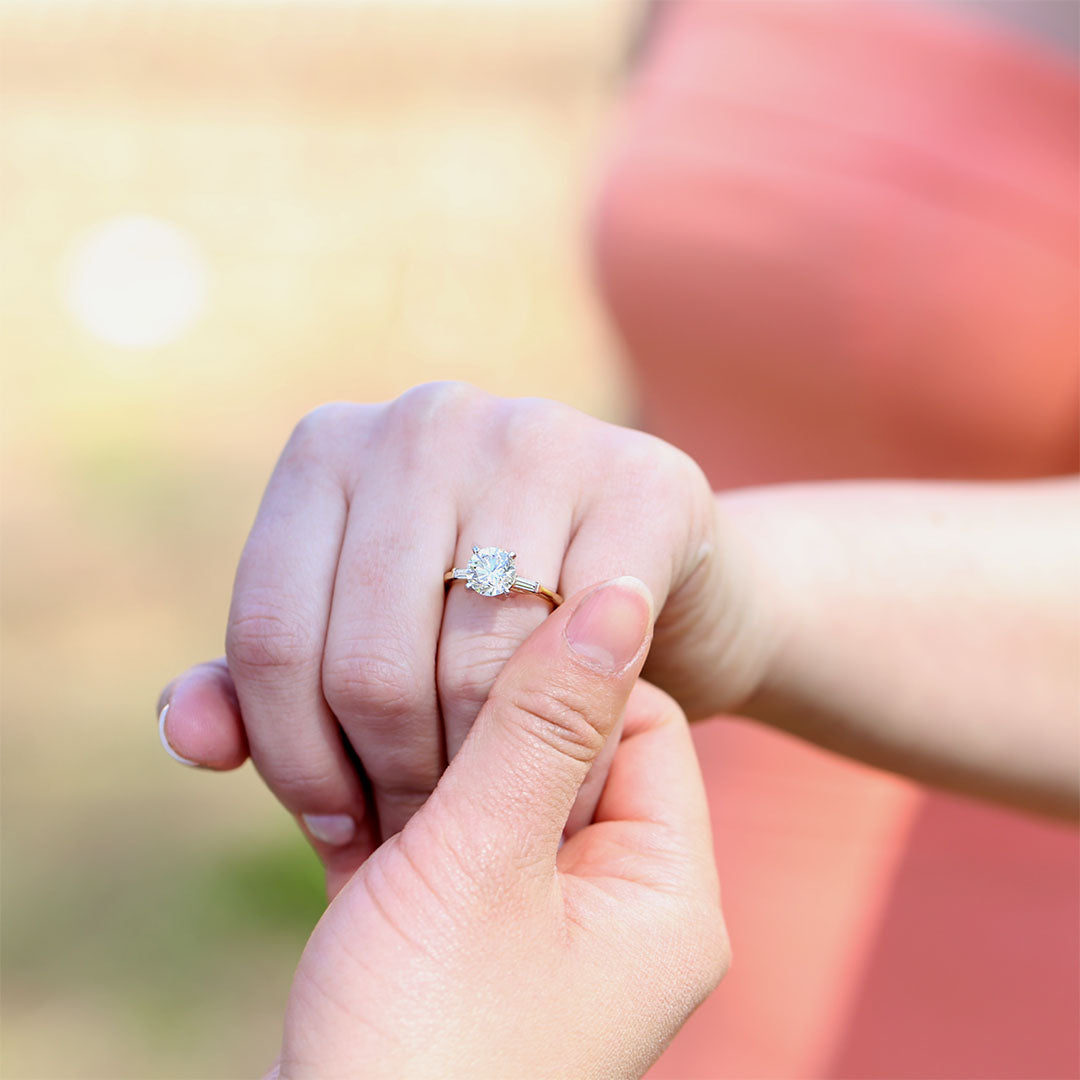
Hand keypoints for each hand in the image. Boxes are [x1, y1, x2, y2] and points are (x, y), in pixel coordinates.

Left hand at [158, 383, 767, 892]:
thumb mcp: (358, 643)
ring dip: (483, 779)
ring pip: (472, 668)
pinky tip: (575, 777)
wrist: (650, 577)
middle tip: (430, 836)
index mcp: (329, 448)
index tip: (339, 825)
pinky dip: (578, 744)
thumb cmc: (481, 618)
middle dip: (395, 782)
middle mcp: (424, 420)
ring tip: (495, 818)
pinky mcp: (642, 482)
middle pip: (368, 662)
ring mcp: (538, 437)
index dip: (295, 759)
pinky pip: (582, 659)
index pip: (268, 636)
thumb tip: (189, 741)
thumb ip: (263, 687)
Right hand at [268, 577, 728, 1078]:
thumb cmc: (419, 1049)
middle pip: (557, 749)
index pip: (641, 717)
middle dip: (467, 722)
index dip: (564, 674)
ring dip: (406, 767)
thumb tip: (622, 593)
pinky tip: (319, 800)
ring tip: (350, 771)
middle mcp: (605, 903)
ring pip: (479, 788)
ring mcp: (524, 921)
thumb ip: (544, 723)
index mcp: (659, 889)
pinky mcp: (450, 934)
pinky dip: (373, 812)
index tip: (476, 651)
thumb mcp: (485, 865)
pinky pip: (429, 838)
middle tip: (398, 713)